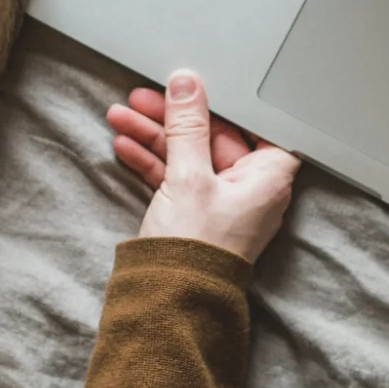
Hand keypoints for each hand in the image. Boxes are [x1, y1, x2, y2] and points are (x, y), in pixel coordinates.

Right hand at [107, 70, 300, 262]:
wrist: (169, 302)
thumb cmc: (194, 251)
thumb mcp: (188, 176)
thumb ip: (187, 126)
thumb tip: (187, 85)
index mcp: (268, 178)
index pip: (256, 125)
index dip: (227, 103)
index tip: (198, 84)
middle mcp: (250, 189)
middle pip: (214, 137)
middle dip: (174, 116)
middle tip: (142, 96)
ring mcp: (220, 202)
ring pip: (188, 156)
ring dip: (154, 135)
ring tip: (120, 115)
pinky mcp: (195, 214)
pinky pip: (176, 177)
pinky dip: (152, 161)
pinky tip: (125, 144)